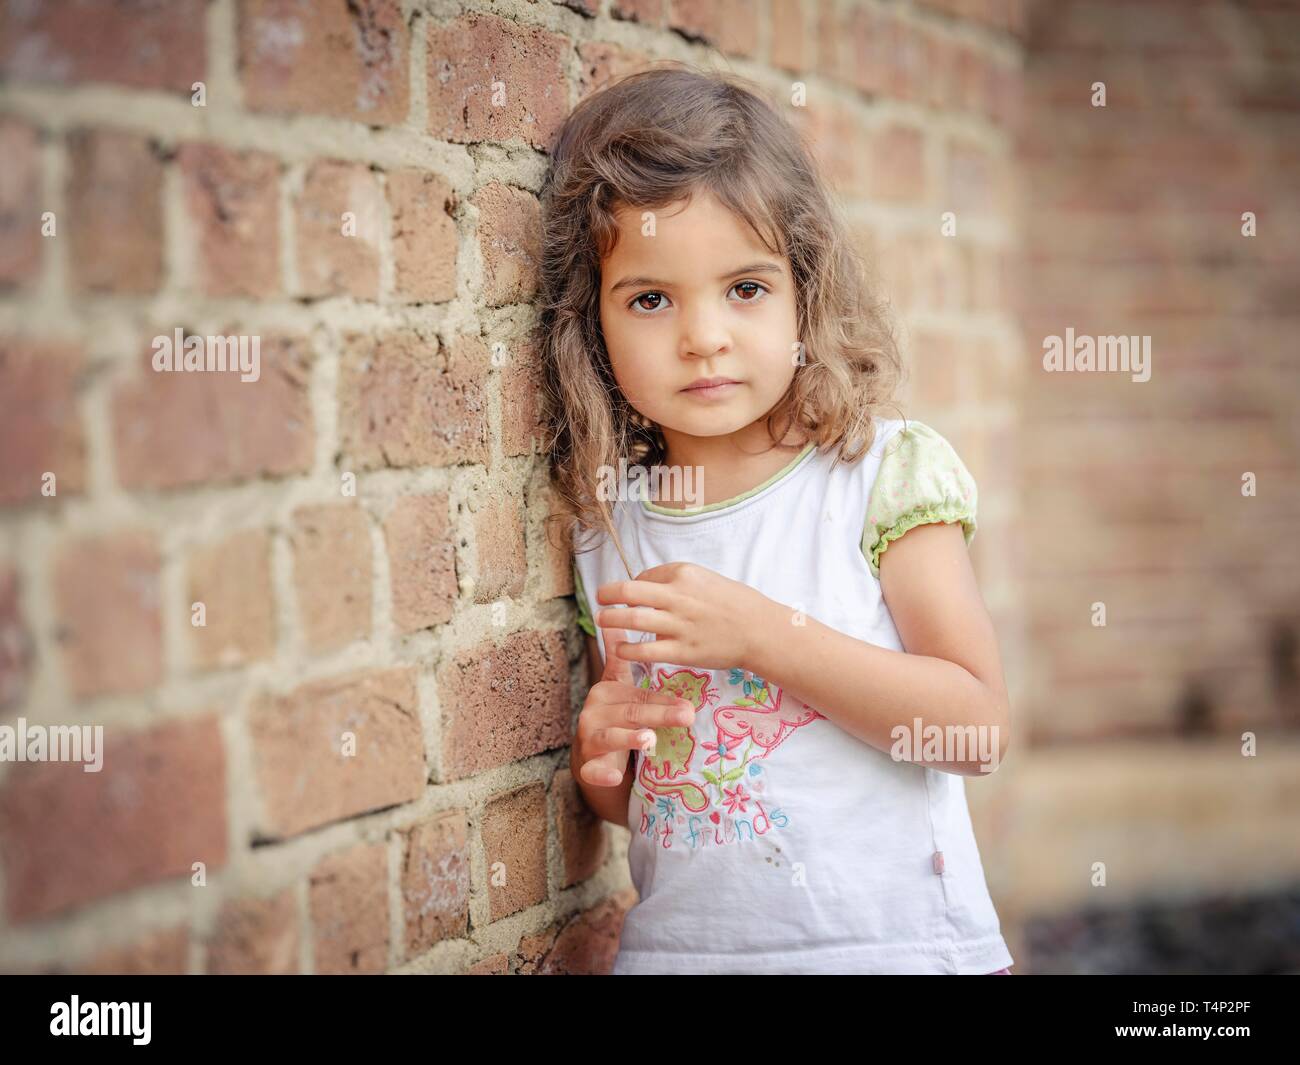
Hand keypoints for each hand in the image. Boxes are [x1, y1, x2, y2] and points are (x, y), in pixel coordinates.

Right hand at [573, 623, 695, 787]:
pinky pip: (593, 770)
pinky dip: (602, 772)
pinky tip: (615, 775)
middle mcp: (595, 711)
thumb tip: (620, 619)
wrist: (593, 755)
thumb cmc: (615, 716)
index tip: (690, 702)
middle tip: (688, 715)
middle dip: (659, 714)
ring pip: (610, 737)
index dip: (663, 697)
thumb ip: (622, 658)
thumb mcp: (622, 687)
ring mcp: (589, 738)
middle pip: (630, 711)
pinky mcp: (586, 765)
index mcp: (607, 690)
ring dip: (630, 739)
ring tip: (650, 739)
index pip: (639, 691)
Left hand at [594, 561, 770, 671]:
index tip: (629, 595)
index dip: (631, 586)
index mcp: (684, 574)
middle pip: (629, 592)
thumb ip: (677, 582)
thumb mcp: (706, 579)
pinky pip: (645, 650)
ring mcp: (679, 625)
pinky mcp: (682, 651)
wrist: (760, 630)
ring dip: (610, 619)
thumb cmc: (735, 604)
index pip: (644, 577)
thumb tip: (646, 586)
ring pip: (632, 620)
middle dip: (607, 595)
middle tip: (600, 600)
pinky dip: (627, 649)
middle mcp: (679, 597)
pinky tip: (621, 648)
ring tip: (602, 620)